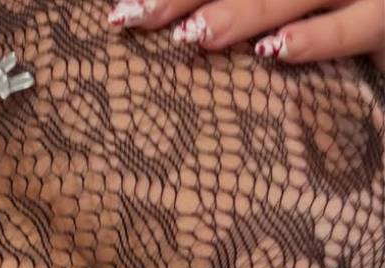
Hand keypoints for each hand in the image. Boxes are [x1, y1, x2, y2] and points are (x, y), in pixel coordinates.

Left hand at [108, 0, 384, 68]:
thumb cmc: (333, 10)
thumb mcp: (285, 1)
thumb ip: (244, 5)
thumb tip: (181, 21)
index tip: (124, 6)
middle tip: (135, 16)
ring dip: (241, 13)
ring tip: (191, 35)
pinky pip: (355, 27)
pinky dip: (317, 39)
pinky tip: (275, 52)